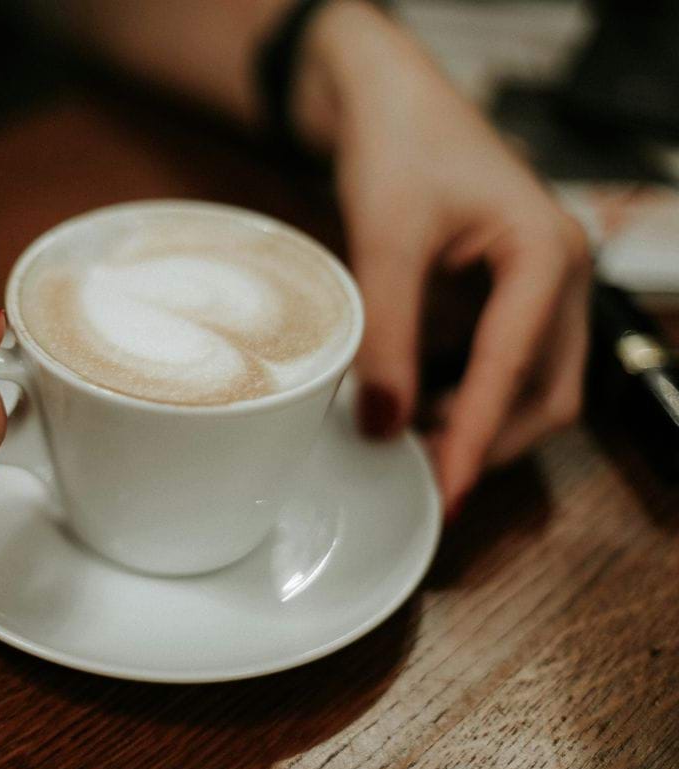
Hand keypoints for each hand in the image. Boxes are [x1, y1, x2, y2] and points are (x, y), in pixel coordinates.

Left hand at [292, 0, 591, 515]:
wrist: (390, 104)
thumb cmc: (398, 150)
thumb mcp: (385, 243)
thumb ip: (387, 337)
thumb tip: (383, 425)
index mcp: (544, 254)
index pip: (513, 368)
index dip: (477, 437)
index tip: (447, 491)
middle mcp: (559, 275)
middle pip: (548, 392)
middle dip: (491, 440)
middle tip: (421, 474)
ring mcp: (541, 287)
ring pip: (531, 385)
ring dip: (479, 422)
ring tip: (409, 439)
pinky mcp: (511, 295)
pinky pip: (504, 364)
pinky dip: (467, 394)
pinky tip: (415, 401)